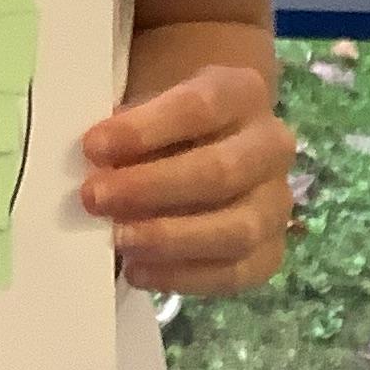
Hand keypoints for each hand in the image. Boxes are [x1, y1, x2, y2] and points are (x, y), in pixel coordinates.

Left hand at [79, 61, 294, 294]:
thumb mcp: (144, 105)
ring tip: (119, 240)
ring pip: (238, 229)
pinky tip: (139, 271)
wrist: (204, 147)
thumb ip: (124, 123)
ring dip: (171, 237)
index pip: (201, 106)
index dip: (145, 129)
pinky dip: (185, 277)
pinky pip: (236, 273)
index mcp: (242, 92)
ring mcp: (276, 203)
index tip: (93, 146)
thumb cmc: (162, 124)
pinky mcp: (268, 252)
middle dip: (152, 187)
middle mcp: (271, 146)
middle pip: (222, 170)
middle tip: (95, 197)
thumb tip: (94, 160)